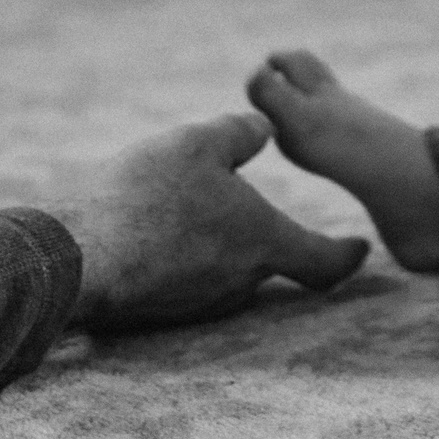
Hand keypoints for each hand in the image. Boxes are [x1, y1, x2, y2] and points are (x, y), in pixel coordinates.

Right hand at [50, 113, 369, 331]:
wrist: (78, 256)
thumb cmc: (145, 196)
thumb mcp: (198, 143)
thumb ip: (239, 134)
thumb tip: (263, 129)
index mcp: (263, 242)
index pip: (324, 260)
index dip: (347, 254)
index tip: (360, 248)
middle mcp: (239, 282)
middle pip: (269, 255)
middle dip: (260, 228)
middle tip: (229, 191)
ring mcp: (200, 302)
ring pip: (225, 265)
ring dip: (216, 239)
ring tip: (181, 201)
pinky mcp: (163, 309)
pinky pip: (189, 276)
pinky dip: (185, 252)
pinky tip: (153, 225)